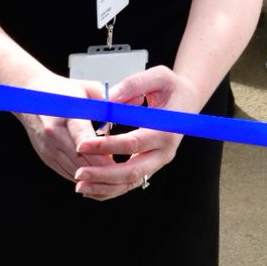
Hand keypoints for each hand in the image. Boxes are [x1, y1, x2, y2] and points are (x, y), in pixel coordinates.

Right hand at [15, 71, 116, 188]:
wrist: (31, 96)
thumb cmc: (62, 91)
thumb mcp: (87, 88)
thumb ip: (109, 100)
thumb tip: (135, 103)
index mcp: (66, 113)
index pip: (83, 138)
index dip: (99, 153)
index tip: (116, 161)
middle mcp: (54, 134)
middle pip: (80, 159)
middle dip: (102, 170)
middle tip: (123, 174)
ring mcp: (48, 148)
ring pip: (74, 170)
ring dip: (94, 177)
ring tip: (114, 178)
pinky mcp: (46, 157)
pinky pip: (67, 173)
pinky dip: (83, 177)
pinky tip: (98, 176)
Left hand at [73, 65, 198, 197]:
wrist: (187, 100)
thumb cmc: (172, 87)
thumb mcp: (158, 76)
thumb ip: (133, 85)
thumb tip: (108, 101)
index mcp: (167, 129)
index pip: (133, 143)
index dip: (106, 146)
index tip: (82, 144)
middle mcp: (165, 151)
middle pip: (132, 171)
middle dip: (103, 174)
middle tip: (79, 173)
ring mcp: (158, 161)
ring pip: (130, 182)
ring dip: (105, 186)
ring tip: (80, 185)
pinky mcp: (151, 166)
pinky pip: (130, 183)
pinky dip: (111, 189)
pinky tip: (91, 188)